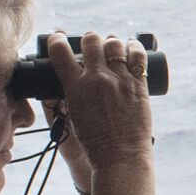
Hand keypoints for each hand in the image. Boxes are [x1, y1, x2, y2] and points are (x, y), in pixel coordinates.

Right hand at [40, 32, 155, 175]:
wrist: (120, 157)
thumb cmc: (94, 143)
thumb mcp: (71, 118)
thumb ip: (66, 98)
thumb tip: (66, 83)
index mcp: (75, 87)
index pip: (59, 51)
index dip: (57, 40)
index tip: (58, 37)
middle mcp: (96, 79)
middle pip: (91, 41)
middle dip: (90, 39)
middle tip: (92, 44)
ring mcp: (119, 80)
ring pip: (114, 44)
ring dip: (111, 42)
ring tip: (112, 46)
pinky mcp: (138, 85)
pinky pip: (138, 56)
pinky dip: (134, 47)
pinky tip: (132, 46)